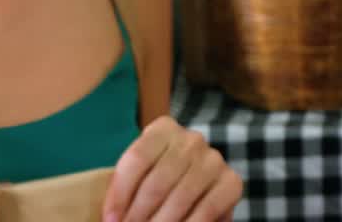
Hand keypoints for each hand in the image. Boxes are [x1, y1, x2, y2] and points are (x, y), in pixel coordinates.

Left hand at [102, 116, 241, 221]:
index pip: (136, 159)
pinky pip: (206, 209)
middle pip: (156, 182)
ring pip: (179, 198)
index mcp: (164, 129)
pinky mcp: (232, 182)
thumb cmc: (161, 182)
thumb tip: (112, 217)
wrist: (199, 187)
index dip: (119, 194)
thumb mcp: (143, 176)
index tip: (110, 220)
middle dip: (137, 215)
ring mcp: (214, 160)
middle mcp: (192, 139)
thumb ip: (128, 188)